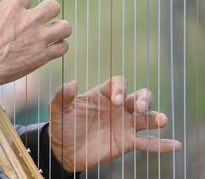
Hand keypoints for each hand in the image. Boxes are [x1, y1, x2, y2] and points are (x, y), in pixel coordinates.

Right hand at [0, 0, 70, 84]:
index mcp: (12, 7)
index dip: (23, 3)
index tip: (18, 12)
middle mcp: (29, 19)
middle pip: (53, 6)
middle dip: (49, 11)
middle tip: (43, 19)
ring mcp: (38, 38)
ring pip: (64, 27)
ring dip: (61, 29)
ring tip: (55, 32)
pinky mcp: (41, 55)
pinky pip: (62, 48)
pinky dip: (60, 46)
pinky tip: (54, 48)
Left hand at [49, 76, 181, 171]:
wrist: (64, 149)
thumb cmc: (62, 125)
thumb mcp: (58, 108)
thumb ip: (63, 95)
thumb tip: (73, 82)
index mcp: (102, 95)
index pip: (119, 84)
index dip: (121, 88)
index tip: (116, 101)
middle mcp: (117, 108)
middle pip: (139, 96)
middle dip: (144, 99)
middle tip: (140, 107)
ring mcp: (124, 125)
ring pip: (147, 118)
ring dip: (156, 117)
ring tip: (160, 120)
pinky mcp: (127, 143)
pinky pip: (148, 143)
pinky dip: (162, 144)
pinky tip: (175, 145)